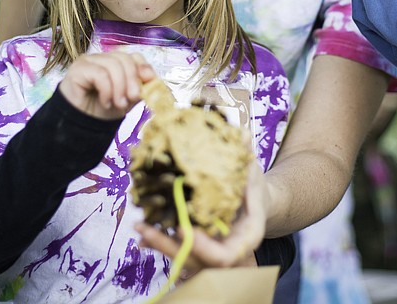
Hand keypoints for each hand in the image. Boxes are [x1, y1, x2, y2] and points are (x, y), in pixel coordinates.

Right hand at [59, 51, 155, 119]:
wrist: (82, 125)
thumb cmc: (103, 110)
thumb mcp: (128, 99)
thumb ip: (140, 87)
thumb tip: (153, 78)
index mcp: (116, 62)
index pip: (134, 56)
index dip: (143, 68)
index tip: (148, 82)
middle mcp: (102, 58)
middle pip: (124, 58)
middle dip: (132, 80)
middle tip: (131, 99)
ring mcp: (89, 60)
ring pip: (112, 65)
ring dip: (119, 87)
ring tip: (118, 104)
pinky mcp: (78, 68)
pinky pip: (99, 74)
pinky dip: (107, 90)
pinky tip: (105, 102)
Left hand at [135, 159, 267, 273]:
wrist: (256, 199)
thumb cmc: (253, 184)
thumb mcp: (252, 168)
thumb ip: (245, 155)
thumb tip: (242, 134)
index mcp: (247, 236)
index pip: (226, 256)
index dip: (203, 247)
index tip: (181, 228)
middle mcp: (230, 249)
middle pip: (200, 263)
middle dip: (171, 248)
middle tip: (146, 228)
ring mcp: (215, 251)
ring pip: (187, 260)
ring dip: (161, 246)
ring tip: (140, 228)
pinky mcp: (202, 247)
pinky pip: (181, 252)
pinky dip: (162, 245)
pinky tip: (142, 236)